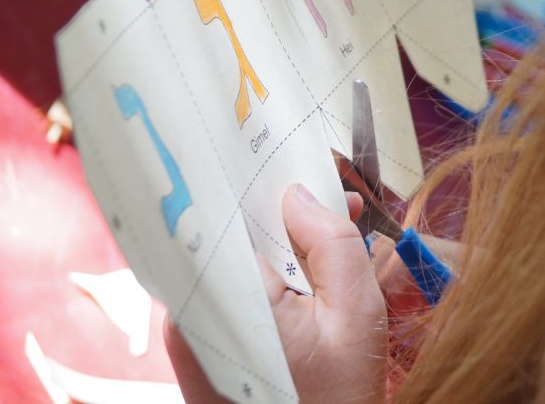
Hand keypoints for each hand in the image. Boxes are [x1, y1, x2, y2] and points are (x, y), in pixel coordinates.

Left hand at [165, 185, 387, 402]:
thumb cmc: (335, 402)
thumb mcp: (356, 317)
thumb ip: (335, 246)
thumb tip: (304, 196)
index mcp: (223, 298)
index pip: (234, 213)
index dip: (268, 184)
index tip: (303, 165)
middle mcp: (189, 313)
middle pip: (234, 236)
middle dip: (285, 217)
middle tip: (335, 205)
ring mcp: (190, 336)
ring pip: (235, 265)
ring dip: (281, 249)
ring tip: (331, 240)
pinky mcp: (200, 351)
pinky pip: (233, 294)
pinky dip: (270, 281)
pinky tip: (309, 282)